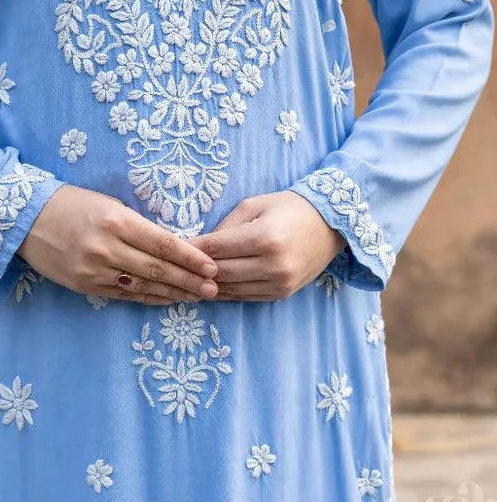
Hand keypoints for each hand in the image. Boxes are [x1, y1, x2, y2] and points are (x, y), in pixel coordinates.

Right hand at [17, 183, 219, 304]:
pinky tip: (167, 300)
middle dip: (189, 280)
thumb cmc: (73, 204)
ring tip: (197, 297)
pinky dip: (149, 298)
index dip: (190, 257)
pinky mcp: (86, 286)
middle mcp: (107, 248)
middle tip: (214, 288)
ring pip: (144, 285)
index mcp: (116, 221)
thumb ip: (137, 226)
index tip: (212, 266)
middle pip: (158, 268)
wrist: (27, 220)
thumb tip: (172, 245)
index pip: (163, 243)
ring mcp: (95, 270)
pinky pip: (125, 294)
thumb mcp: (108, 205)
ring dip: (173, 293)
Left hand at [188, 190, 346, 300]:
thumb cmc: (288, 208)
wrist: (329, 225)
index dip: (191, 249)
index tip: (172, 249)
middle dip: (196, 269)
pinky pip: (246, 296)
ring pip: (231, 289)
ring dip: (208, 285)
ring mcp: (279, 283)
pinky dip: (226, 292)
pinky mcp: (282, 294)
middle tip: (176, 266)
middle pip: (220, 272)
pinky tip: (211, 287)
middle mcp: (273, 265)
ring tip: (188, 279)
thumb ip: (225, 226)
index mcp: (264, 237)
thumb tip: (199, 245)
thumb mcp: (254, 204)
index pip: (216, 248)